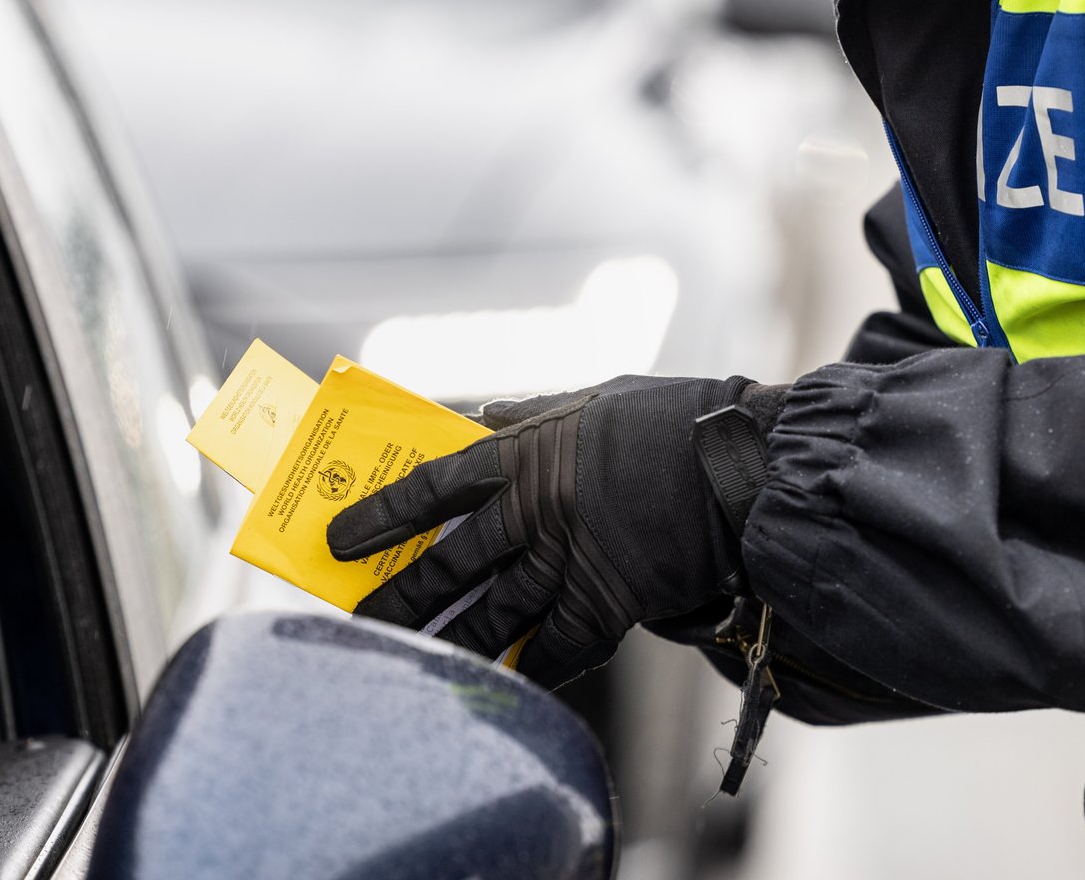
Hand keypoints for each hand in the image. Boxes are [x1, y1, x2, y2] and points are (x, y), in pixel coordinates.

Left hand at [327, 375, 780, 687]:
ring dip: (449, 645)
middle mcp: (539, 514)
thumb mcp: (598, 397)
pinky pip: (559, 650)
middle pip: (451, 565)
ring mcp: (573, 563)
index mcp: (529, 454)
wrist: (748, 466)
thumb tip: (484, 417)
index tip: (336, 540)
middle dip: (401, 599)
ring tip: (411, 667)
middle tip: (360, 624)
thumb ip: (536, 414)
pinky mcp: (613, 603)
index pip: (433, 488)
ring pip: (494, 617)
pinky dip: (530, 671)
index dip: (380, 516)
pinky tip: (504, 686)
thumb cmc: (677, 420)